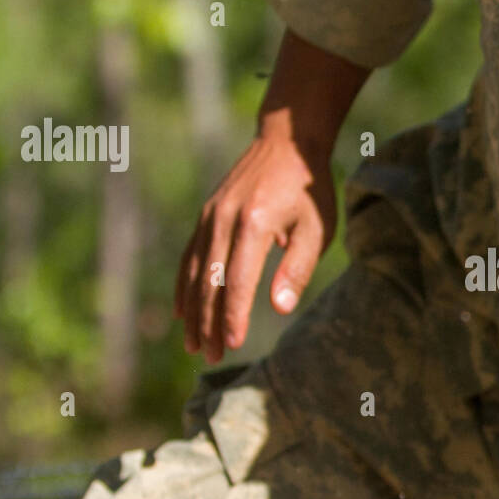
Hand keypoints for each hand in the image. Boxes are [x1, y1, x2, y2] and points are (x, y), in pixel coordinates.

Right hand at [174, 135, 336, 364]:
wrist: (286, 142)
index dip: (233, 315)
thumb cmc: (309, 190)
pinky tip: (182, 311)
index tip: (232, 344)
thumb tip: (279, 309)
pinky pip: (189, 256)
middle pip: (210, 282)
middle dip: (209, 322)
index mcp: (253, 224)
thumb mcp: (316, 228)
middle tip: (210, 356)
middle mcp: (224, 220)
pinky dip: (184, 286)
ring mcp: (210, 217)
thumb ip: (297, 268)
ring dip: (193, 311)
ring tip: (193, 343)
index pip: (237, 281)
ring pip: (195, 272)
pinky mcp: (206, 215)